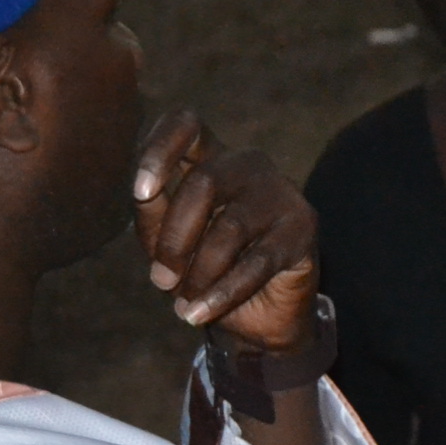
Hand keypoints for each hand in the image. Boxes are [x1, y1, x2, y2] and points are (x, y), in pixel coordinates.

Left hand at [133, 110, 318, 353]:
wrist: (258, 319)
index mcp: (211, 158)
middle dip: (175, 238)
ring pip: (230, 226)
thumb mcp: (170, 242)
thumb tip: (145, 194)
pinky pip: (257, 262)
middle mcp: (249, 166)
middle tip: (161, 281)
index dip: (161, 147)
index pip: (187, 125)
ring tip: (185, 303)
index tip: (141, 192)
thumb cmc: (208, 269)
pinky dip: (222, 292)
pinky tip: (200, 313)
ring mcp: (282, 193)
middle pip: (205, 181)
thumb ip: (155, 214)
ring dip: (200, 273)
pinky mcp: (304, 229)